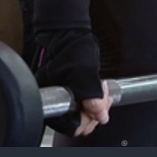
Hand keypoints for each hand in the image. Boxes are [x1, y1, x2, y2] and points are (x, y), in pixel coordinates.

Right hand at [31, 0, 110, 136]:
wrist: (69, 32)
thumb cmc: (72, 45)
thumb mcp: (85, 69)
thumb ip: (91, 93)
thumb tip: (100, 115)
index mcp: (52, 98)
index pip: (72, 124)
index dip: (89, 117)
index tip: (99, 106)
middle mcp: (55, 101)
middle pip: (78, 122)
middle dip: (96, 112)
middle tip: (104, 97)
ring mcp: (63, 97)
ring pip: (83, 115)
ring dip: (97, 106)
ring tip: (103, 91)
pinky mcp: (71, 93)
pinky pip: (85, 105)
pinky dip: (95, 100)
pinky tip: (100, 90)